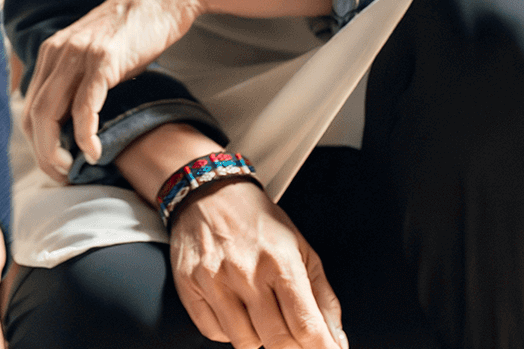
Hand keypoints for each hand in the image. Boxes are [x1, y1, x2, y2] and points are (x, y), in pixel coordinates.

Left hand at [23, 0, 204, 179]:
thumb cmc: (135, 32)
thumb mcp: (97, 55)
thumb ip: (81, 81)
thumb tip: (78, 122)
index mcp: (51, 53)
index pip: (29, 107)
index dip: (37, 143)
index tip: (55, 164)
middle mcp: (57, 52)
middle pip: (34, 115)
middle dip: (43, 154)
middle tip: (61, 177)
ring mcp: (78, 54)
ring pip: (51, 112)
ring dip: (56, 151)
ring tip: (72, 172)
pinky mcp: (103, 58)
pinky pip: (85, 104)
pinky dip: (85, 134)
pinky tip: (94, 152)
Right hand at [170, 182, 347, 348]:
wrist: (208, 191)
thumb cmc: (256, 220)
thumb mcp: (300, 248)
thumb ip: (322, 296)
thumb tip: (336, 339)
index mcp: (279, 262)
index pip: (306, 327)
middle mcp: (245, 273)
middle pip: (278, 342)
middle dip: (293, 347)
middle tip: (294, 336)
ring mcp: (213, 281)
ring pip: (244, 342)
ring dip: (258, 337)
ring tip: (259, 313)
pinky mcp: (188, 285)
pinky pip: (213, 332)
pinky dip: (228, 329)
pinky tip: (233, 308)